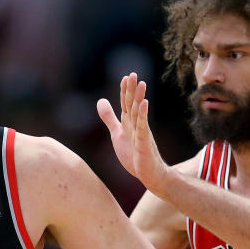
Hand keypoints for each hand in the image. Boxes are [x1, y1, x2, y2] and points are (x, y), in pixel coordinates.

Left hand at [97, 73, 169, 191]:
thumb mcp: (117, 133)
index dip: (125, 91)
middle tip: (133, 74)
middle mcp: (136, 125)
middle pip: (132, 105)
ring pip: (138, 114)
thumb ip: (109, 118)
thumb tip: (100, 100)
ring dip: (139, 99)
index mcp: (129, 123)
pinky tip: (144, 104)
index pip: (126, 103)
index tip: (125, 76)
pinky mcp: (144, 143)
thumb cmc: (135, 154)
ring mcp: (141, 134)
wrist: (149, 174)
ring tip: (141, 84)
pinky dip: (142, 116)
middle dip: (132, 90)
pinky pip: (142, 128)